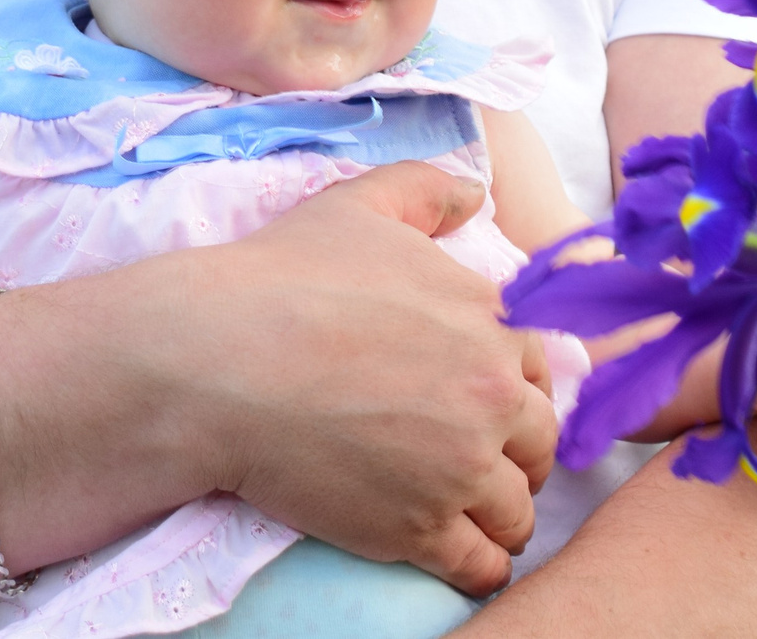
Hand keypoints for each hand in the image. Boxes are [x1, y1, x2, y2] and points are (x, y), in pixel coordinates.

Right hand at [151, 161, 557, 598]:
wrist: (216, 360)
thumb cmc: (282, 277)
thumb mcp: (359, 206)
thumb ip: (427, 190)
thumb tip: (473, 195)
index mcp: (491, 322)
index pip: (539, 374)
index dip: (511, 391)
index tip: (481, 406)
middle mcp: (492, 397)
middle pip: (539, 446)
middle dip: (513, 456)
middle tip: (473, 462)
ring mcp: (460, 469)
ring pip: (518, 513)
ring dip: (498, 516)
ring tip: (465, 514)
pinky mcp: (420, 529)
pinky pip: (483, 567)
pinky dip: (478, 566)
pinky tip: (455, 555)